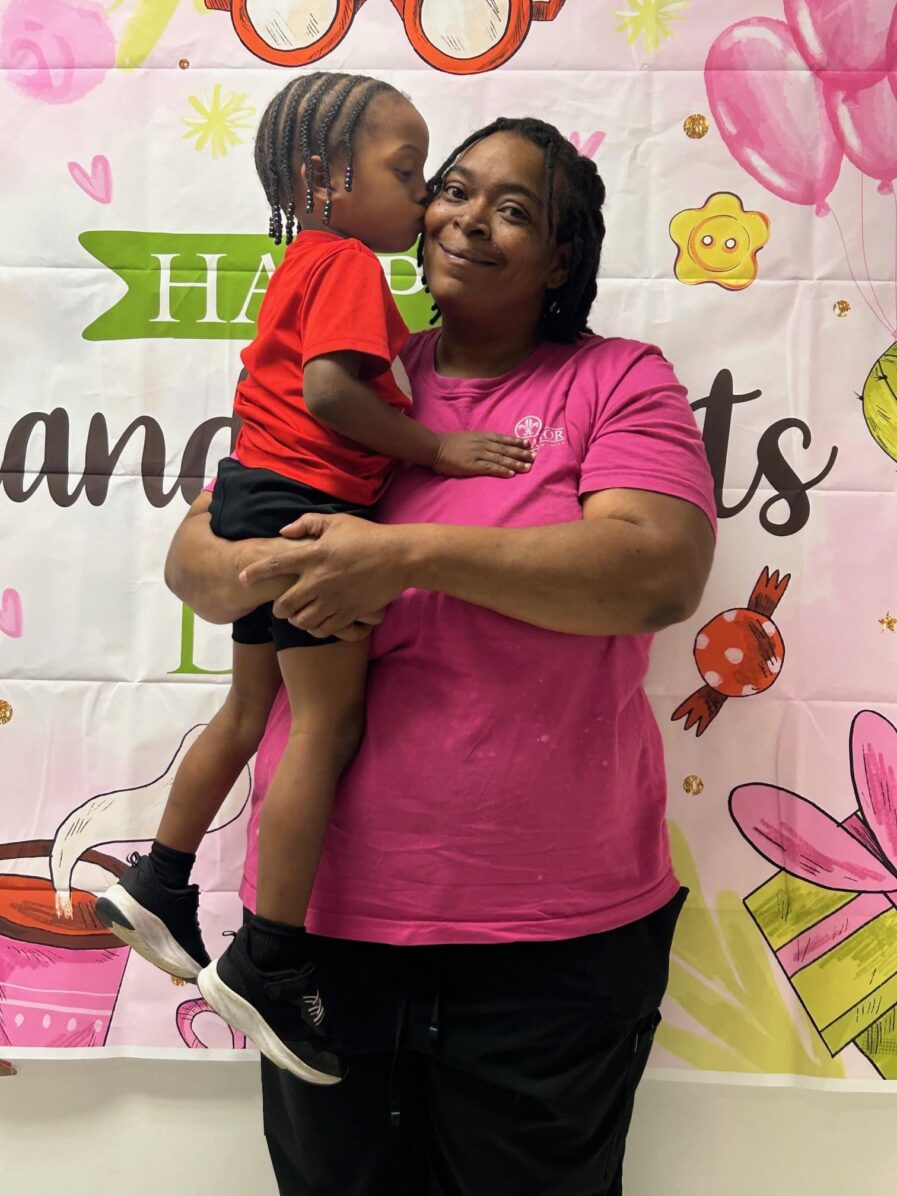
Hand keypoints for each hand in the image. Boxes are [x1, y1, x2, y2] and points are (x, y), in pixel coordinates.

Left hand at [238, 513, 405, 640]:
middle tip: (280, 607)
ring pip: (302, 620)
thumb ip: (307, 524)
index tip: (242, 577)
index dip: (254, 573)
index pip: (275, 566)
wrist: (399, 558)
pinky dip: (316, 628)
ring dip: (296, 620)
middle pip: (284, 604)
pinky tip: (316, 623)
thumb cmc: (367, 536)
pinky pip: (323, 628)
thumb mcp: (337, 522)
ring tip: (298, 616)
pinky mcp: (348, 612)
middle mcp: (319, 580)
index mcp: (313, 556)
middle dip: (278, 608)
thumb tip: (283, 531)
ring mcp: (333, 599)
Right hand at [431, 432, 533, 477]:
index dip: (517, 441)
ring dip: (516, 463)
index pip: (503, 439)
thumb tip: (491, 445)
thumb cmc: (449, 444)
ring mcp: (478, 454)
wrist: (435, 448)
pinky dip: (502, 470)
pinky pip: (490, 468)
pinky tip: (511, 473)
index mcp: (482, 437)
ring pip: (501, 458)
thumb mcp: (468, 438)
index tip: (529, 444)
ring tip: (528, 467)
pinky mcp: (472, 465)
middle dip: (521, 453)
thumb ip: (480, 441)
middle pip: (506, 449)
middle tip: (535, 456)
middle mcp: (483, 444)